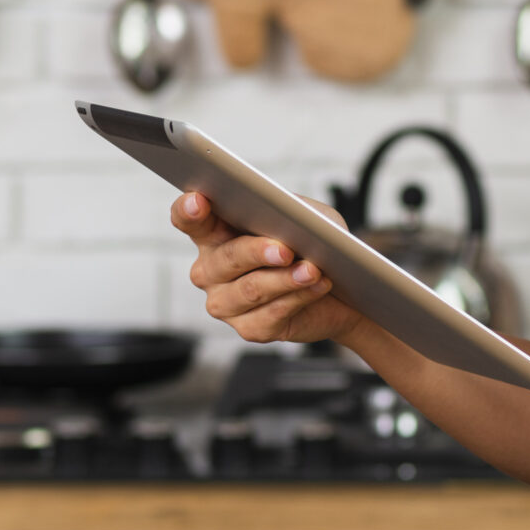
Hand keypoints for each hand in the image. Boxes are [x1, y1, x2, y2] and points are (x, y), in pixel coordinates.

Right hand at [172, 192, 368, 345]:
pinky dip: (299, 297)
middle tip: (285, 249)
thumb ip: (291, 210)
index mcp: (214, 234)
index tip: (199, 201)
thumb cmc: (315, 246)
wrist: (341, 292)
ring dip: (285, 278)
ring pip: (250, 289)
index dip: (189, 210)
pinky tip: (317, 285)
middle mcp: (211, 271)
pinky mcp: (250, 328)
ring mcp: (225, 303)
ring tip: (312, 270)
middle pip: (225, 258)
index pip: (189, 220)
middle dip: (256, 251)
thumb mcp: (308, 217)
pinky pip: (271, 313)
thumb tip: (286, 215)